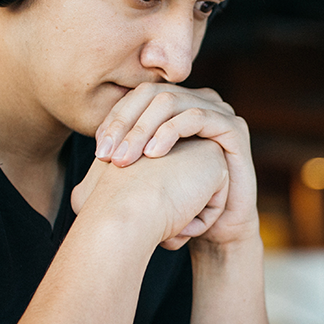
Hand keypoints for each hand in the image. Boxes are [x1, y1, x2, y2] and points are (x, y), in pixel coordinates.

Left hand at [93, 83, 258, 246]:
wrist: (218, 229)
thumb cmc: (180, 205)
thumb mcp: (146, 179)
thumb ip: (124, 161)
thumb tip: (89, 163)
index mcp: (176, 107)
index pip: (137, 98)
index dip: (114, 119)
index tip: (99, 151)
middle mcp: (197, 102)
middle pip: (151, 94)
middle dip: (124, 124)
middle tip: (107, 156)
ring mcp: (218, 111)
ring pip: (171, 102)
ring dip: (142, 129)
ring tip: (126, 159)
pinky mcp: (234, 127)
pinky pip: (197, 116)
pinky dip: (171, 131)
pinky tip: (154, 154)